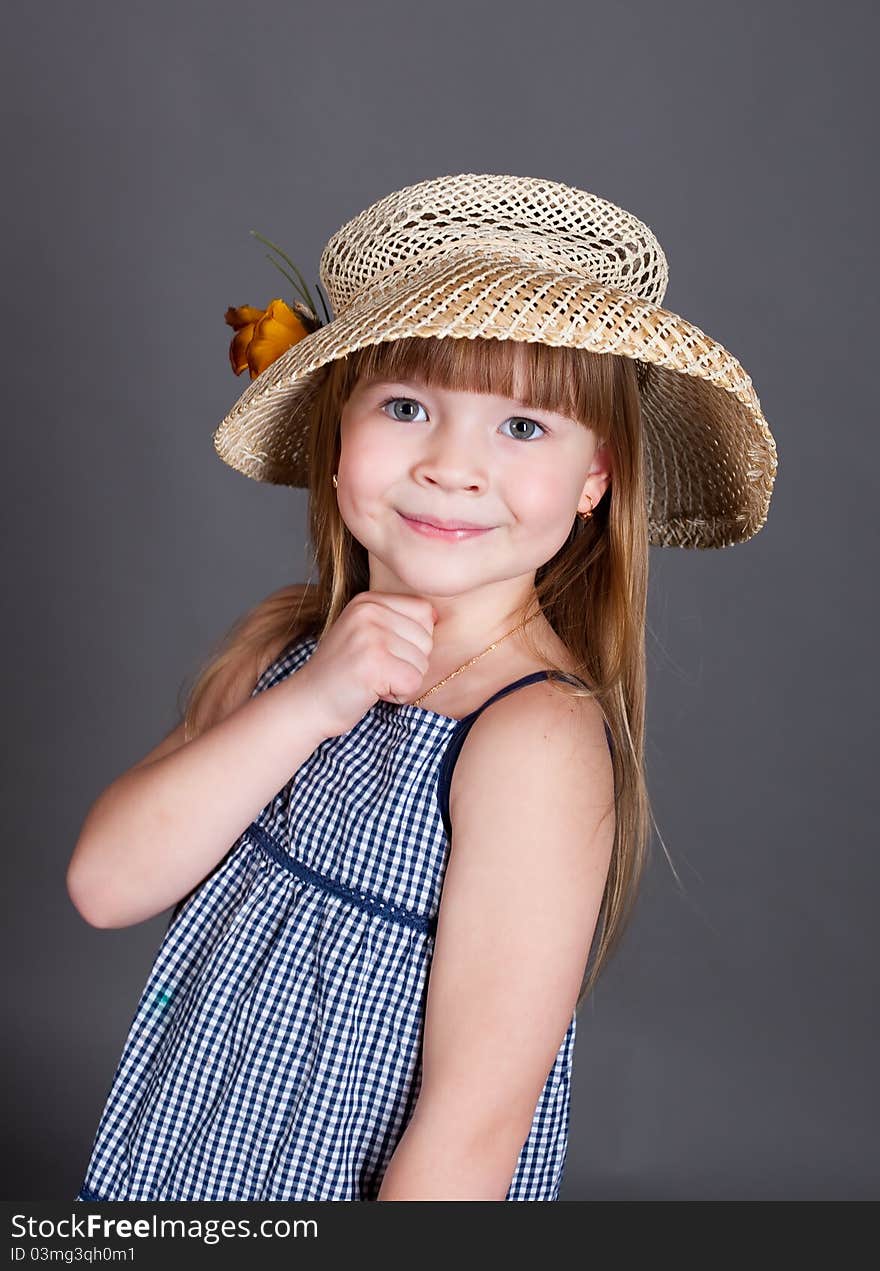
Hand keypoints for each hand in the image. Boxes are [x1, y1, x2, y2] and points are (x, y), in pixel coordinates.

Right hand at [293, 592, 437, 737]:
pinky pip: (414, 682)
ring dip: (402, 681)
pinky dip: (399, 695)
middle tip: (375, 670)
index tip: (382, 653)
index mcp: (368, 600)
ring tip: (372, 680)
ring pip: (423, 663)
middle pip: (427, 640)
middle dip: (409, 664)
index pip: (425, 613)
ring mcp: (370, 636)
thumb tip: (437, 617)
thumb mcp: (365, 633)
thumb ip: (396, 622)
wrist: (307, 703)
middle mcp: (369, 612)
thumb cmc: (343, 673)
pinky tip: (373, 692)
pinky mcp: (374, 663)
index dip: (413, 641)